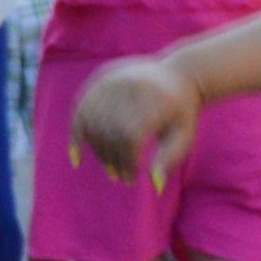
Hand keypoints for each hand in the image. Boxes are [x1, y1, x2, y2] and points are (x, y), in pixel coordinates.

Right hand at [68, 56, 200, 186]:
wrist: (178, 73)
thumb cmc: (181, 112)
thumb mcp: (184, 136)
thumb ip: (170, 159)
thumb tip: (155, 186)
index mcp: (155, 99)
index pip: (130, 136)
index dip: (128, 161)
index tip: (132, 178)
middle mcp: (131, 86)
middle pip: (110, 132)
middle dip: (113, 160)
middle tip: (120, 177)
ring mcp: (112, 81)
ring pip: (93, 125)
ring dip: (98, 153)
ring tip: (110, 169)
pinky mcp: (99, 81)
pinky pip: (80, 112)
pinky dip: (75, 136)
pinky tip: (76, 158)